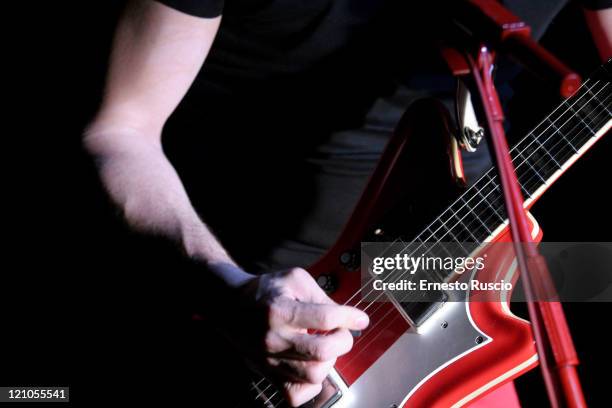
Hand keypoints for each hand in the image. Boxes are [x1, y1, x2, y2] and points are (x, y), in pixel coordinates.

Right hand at [216, 266, 368, 406]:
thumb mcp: (294, 279)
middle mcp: (274, 338)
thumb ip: (321, 296)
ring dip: (329, 361)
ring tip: (325, 347)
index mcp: (280, 310)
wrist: (230, 305)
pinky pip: (295, 394)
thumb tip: (346, 317)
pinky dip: (311, 384)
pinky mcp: (267, 374)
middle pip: (323, 351)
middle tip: (341, 333)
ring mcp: (269, 360)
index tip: (359, 319)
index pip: (326, 319)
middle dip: (343, 341)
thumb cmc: (265, 291)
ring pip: (313, 374)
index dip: (349, 318)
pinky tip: (311, 365)